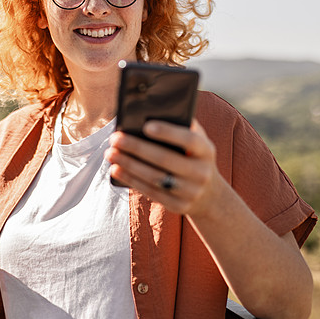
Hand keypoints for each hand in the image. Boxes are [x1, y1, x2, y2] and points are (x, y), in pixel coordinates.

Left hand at [105, 120, 224, 216]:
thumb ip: (180, 125)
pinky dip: (131, 180)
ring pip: (155, 178)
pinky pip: (152, 192)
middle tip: (115, 138)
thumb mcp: (196, 140)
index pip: (189, 140)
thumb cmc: (193, 156)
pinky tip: (116, 170)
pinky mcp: (179, 206)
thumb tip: (149, 112)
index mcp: (206, 151)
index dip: (168, 132)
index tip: (145, 125)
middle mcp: (201, 172)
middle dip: (137, 148)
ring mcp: (191, 192)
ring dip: (129, 165)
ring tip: (111, 153)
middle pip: (166, 160)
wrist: (209, 194)